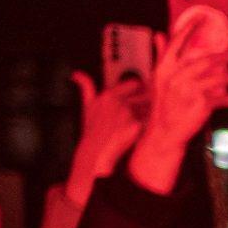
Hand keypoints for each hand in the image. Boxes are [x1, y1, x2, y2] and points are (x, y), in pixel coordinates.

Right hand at [64, 70, 146, 200]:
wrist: (96, 152)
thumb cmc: (92, 131)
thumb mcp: (87, 107)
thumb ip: (85, 87)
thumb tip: (76, 75)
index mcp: (108, 95)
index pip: (135, 83)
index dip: (142, 88)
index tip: (146, 91)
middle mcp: (119, 102)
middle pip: (145, 95)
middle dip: (149, 102)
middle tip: (149, 109)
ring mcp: (128, 113)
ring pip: (150, 107)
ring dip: (151, 112)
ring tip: (144, 121)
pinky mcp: (136, 125)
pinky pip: (150, 120)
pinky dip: (150, 124)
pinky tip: (144, 129)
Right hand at [128, 7, 227, 197]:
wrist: (163, 132)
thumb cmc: (162, 104)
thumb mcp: (158, 79)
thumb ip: (162, 55)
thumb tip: (159, 34)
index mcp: (164, 68)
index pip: (177, 43)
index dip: (189, 29)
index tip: (201, 18)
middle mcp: (175, 77)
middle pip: (204, 60)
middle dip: (225, 55)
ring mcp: (187, 91)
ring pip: (216, 78)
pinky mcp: (199, 105)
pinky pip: (221, 97)